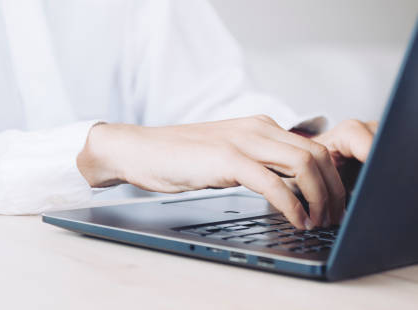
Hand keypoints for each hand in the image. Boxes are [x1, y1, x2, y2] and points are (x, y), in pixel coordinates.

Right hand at [77, 115, 371, 229]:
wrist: (141, 150)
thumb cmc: (179, 156)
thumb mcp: (228, 154)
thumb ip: (257, 161)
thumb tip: (287, 185)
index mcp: (260, 126)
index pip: (314, 147)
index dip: (332, 178)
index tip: (333, 204)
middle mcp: (258, 128)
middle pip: (318, 154)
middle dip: (334, 190)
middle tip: (332, 218)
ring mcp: (243, 141)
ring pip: (305, 164)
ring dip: (319, 198)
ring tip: (316, 222)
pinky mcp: (227, 159)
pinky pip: (274, 183)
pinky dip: (292, 205)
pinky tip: (294, 220)